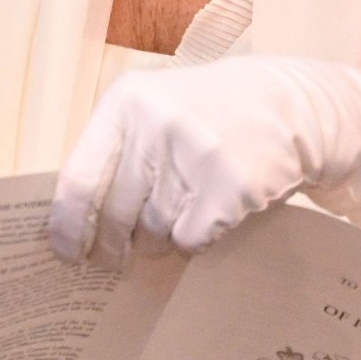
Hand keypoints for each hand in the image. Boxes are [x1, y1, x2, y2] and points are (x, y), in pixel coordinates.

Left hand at [49, 56, 360, 268]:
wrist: (292, 106)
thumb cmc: (213, 113)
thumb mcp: (156, 108)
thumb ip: (118, 151)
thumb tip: (76, 223)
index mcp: (127, 102)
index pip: (79, 180)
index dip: (68, 226)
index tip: (68, 252)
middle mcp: (156, 125)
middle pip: (115, 214)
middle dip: (113, 245)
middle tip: (115, 257)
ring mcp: (194, 156)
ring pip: (153, 230)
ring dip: (160, 238)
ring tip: (180, 213)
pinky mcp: (228, 187)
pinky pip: (190, 240)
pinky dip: (195, 238)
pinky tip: (210, 214)